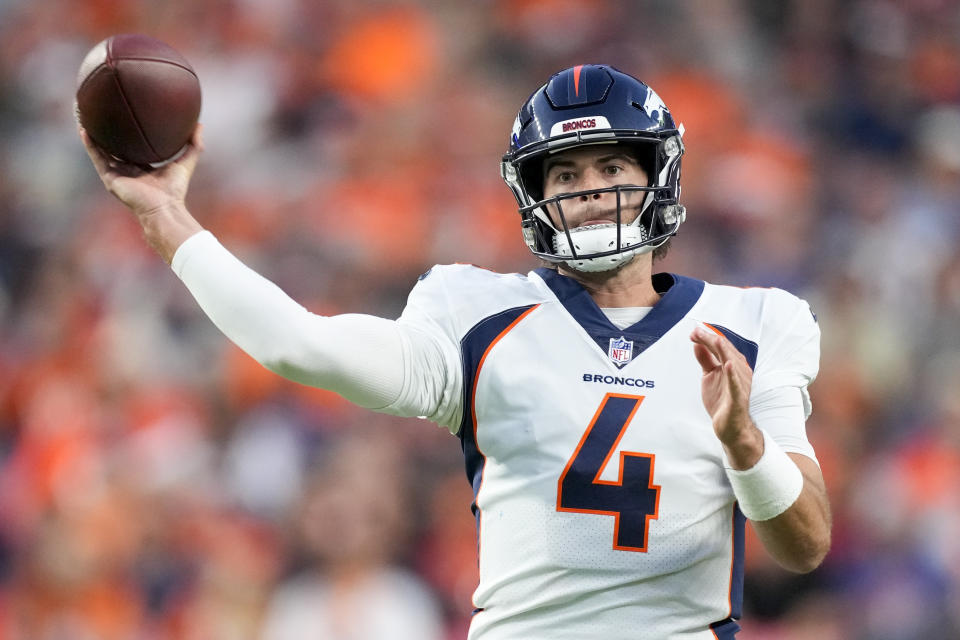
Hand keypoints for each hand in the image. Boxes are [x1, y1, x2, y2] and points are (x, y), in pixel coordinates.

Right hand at [79, 124, 203, 218]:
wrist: (164, 207)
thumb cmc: (176, 190)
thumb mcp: (186, 162)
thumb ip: (194, 144)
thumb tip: (199, 124)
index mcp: (142, 168)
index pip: (132, 149)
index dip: (128, 135)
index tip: (125, 117)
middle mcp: (127, 171)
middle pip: (114, 148)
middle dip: (107, 133)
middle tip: (101, 112)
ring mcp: (117, 175)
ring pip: (101, 151)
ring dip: (93, 136)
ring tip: (85, 116)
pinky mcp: (110, 179)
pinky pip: (97, 158)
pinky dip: (90, 145)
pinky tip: (85, 130)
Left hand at [690, 324, 761, 468]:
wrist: (730, 426)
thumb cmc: (722, 400)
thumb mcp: (709, 376)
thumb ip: (705, 360)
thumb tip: (698, 344)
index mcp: (732, 365)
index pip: (720, 346)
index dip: (707, 338)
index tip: (694, 332)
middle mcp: (739, 371)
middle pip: (725, 351)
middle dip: (711, 340)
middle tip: (696, 332)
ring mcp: (740, 384)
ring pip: (733, 362)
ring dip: (722, 351)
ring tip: (714, 340)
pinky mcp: (738, 397)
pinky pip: (736, 385)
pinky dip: (732, 374)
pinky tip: (728, 365)